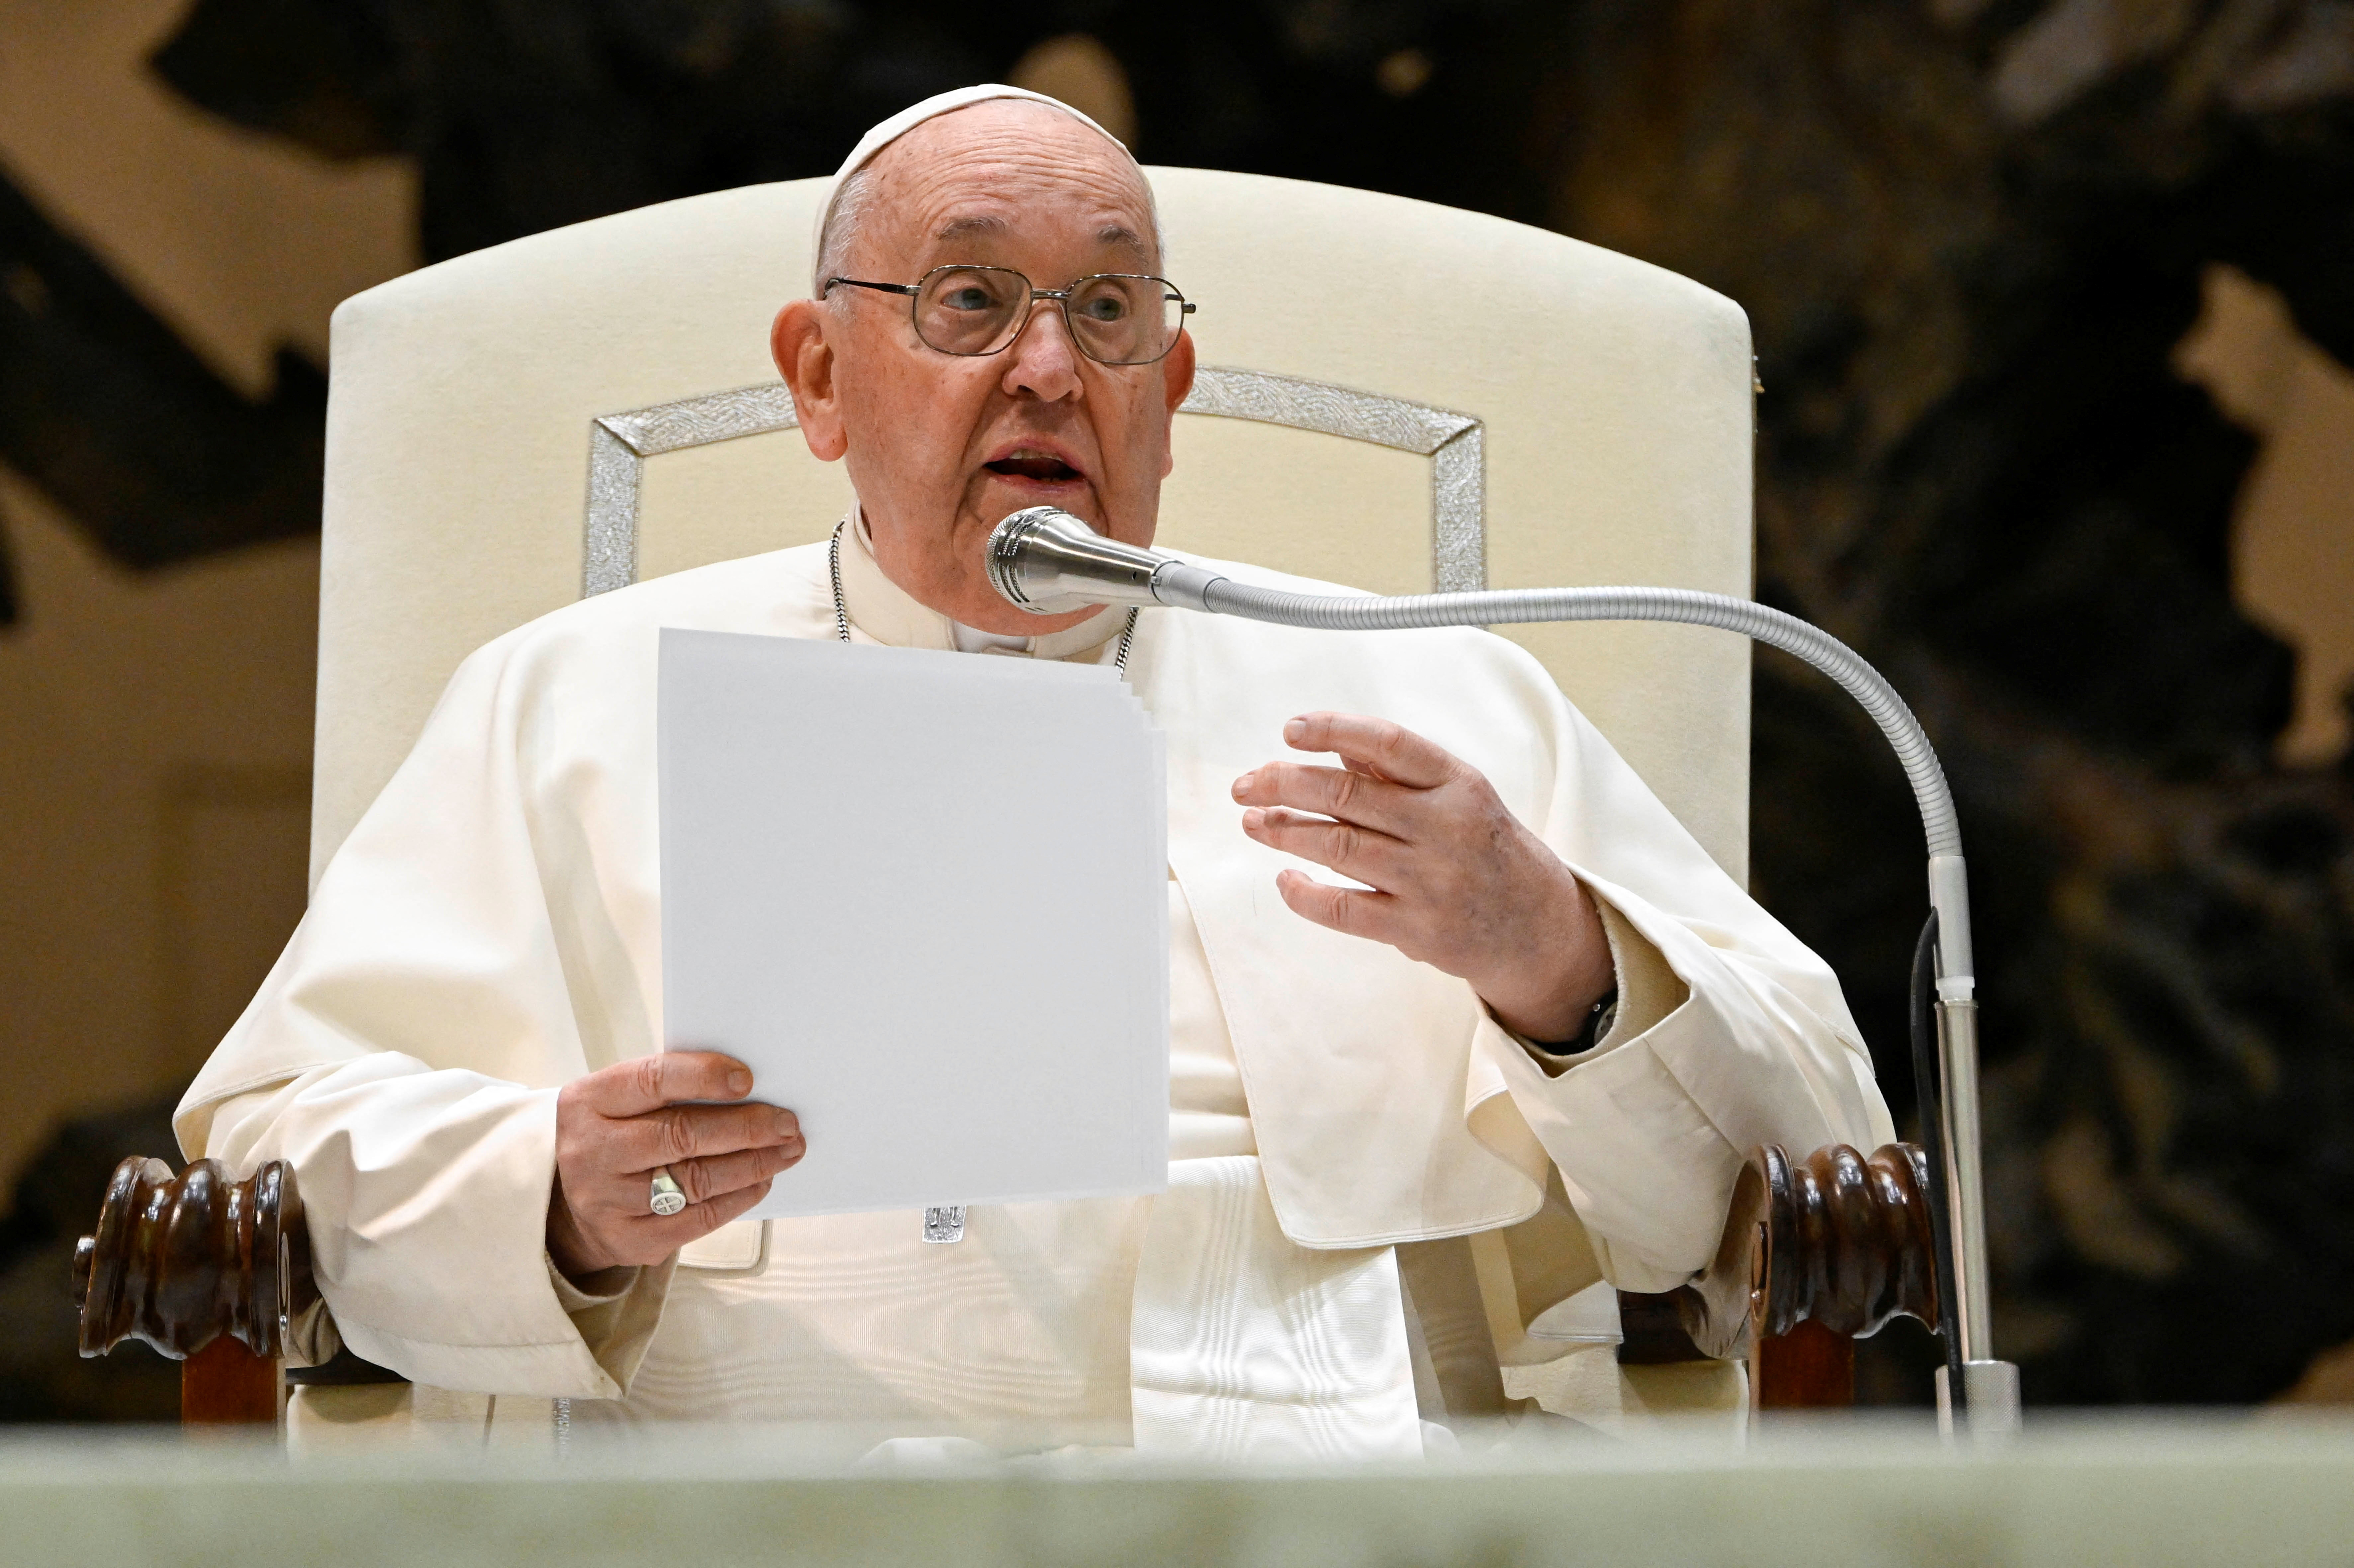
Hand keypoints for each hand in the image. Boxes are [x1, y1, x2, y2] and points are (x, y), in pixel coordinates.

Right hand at [547, 1052, 803, 1276]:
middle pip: (682, 1135)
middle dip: (746, 1128)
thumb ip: (668, 1089)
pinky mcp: (630, 1240)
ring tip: (787, 1149)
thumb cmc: (611, 1134)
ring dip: (753, 1164)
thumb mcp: (618, 1100)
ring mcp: (608, 1201)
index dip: (703, 1077)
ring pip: (697, 1180)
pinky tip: (762, 1181)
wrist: (562, 1200)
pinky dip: (738, 1198)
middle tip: (788, 1123)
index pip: (651, 1080)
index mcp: (589, 1102)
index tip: (748, 1078)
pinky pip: (698, 1219)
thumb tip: (746, 1087)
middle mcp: (593, 1151)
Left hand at [1232, 712, 1613, 1042]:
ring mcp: (1431, 880)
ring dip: (1284, 830)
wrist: (1535, 926)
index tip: (1290, 730)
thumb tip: (1335, 748)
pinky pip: (1344, 909)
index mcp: (1458, 783)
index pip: (1388, 742)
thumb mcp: (1458, 796)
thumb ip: (1399, 772)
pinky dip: (1305, 894)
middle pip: (1348, 794)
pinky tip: (1285, 880)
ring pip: (1338, 846)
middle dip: (1284, 784)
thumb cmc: (1485, 847)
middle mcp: (1446, 827)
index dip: (1333, 730)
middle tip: (1246, 784)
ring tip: (1253, 821)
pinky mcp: (1417, 929)